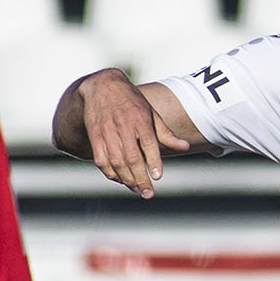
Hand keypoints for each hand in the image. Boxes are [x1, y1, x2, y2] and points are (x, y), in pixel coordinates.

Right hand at [72, 69, 190, 198]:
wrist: (102, 87)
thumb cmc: (132, 103)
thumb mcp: (151, 113)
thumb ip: (166, 133)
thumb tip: (185, 147)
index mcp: (140, 119)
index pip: (148, 142)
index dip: (153, 160)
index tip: (158, 176)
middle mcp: (123, 126)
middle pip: (132, 157)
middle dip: (140, 178)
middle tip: (148, 193)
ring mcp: (107, 131)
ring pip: (116, 161)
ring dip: (127, 179)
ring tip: (137, 190)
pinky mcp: (95, 136)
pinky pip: (101, 160)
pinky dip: (110, 173)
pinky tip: (120, 180)